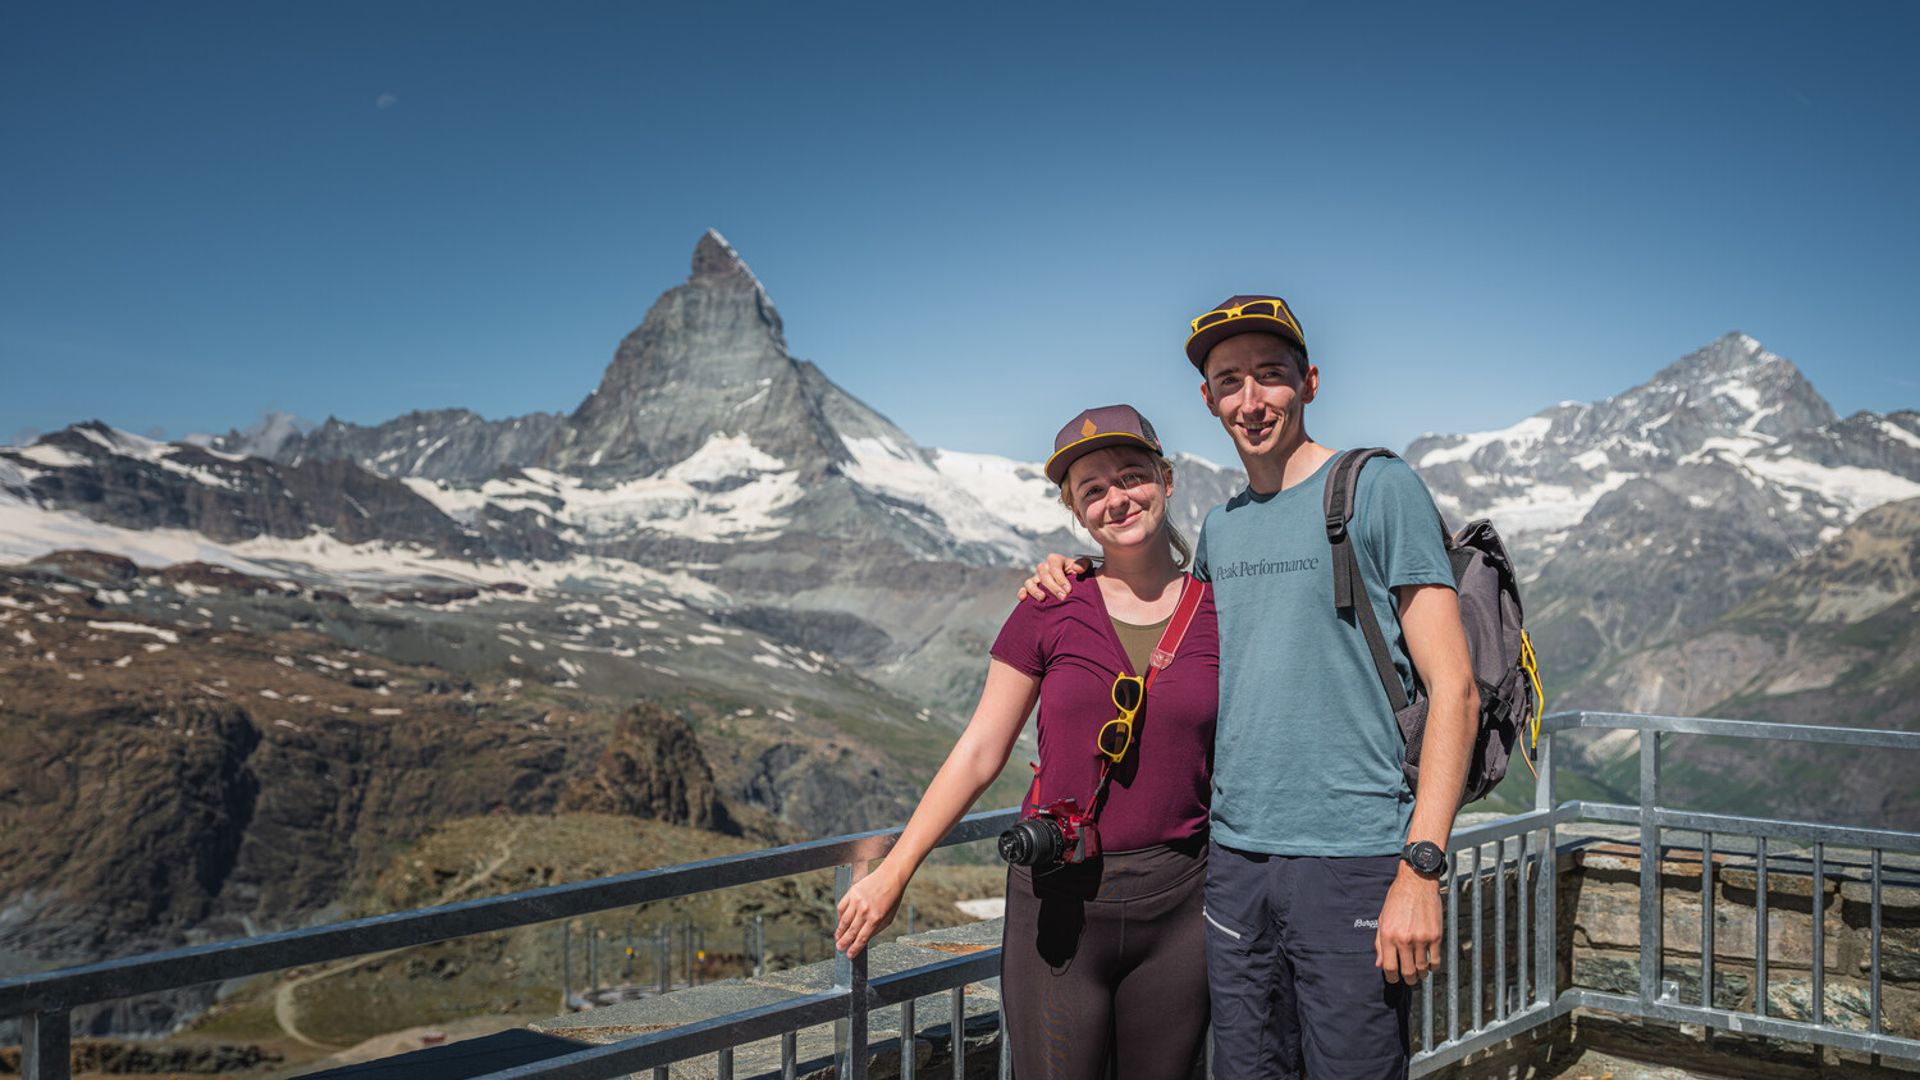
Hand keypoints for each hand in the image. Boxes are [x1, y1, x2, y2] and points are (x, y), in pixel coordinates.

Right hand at [834, 864, 905, 958]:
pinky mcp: (852, 892)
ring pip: (844, 921)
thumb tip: (864, 939)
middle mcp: (865, 911)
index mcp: (876, 918)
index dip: (854, 948)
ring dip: (839, 931)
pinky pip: (841, 907)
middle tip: (839, 948)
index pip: (862, 938)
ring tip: (837, 937)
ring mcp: (857, 901)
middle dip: (844, 942)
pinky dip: (839, 916)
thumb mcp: (889, 917)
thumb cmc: (892, 898)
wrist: (891, 876)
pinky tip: (840, 922)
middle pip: (851, 931)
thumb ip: (877, 929)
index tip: (849, 955)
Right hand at [1016, 553, 1090, 602]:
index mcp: (1055, 560)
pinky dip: (1022, 593)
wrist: (1074, 585)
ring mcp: (1036, 578)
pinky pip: (1024, 589)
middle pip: (1043, 575)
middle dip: (1053, 587)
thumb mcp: (1085, 567)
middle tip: (1063, 597)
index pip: (1054, 567)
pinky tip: (1024, 599)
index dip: (1061, 578)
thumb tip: (1077, 568)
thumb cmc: (1079, 575)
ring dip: (1035, 590)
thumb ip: (1083, 564)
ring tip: (1043, 599)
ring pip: (1030, 581)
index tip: (1069, 590)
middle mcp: (1044, 568)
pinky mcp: (1031, 588)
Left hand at [1374, 863, 1442, 983]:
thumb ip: (1379, 943)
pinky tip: (1430, 965)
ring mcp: (1421, 939)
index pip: (1389, 967)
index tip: (1394, 979)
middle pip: (1408, 972)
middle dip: (1408, 979)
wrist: (1416, 882)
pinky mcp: (1436, 936)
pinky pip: (1436, 960)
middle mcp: (1404, 939)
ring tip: (1420, 973)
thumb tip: (1379, 964)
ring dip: (1421, 974)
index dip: (1391, 978)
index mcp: (1388, 935)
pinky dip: (1433, 967)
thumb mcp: (1382, 919)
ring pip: (1422, 968)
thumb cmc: (1397, 899)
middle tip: (1409, 978)